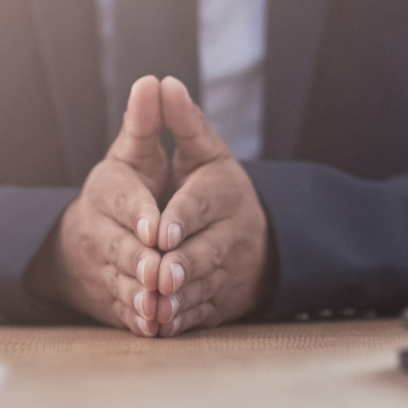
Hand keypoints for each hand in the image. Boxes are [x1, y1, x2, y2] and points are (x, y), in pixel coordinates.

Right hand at [34, 77, 172, 336]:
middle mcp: (97, 229)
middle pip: (119, 247)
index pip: (121, 200)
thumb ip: (147, 123)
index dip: (140, 215)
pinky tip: (152, 327)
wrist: (85, 240)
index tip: (157, 228)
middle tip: (160, 273)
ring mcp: (99, 266)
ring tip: (158, 305)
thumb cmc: (125, 189)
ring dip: (138, 296)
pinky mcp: (106, 297)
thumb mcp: (133, 153)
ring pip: (119, 282)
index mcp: (106, 190)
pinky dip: (136, 320)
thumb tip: (154, 80)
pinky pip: (120, 310)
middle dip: (139, 262)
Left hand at [153, 76, 271, 336]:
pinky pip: (203, 312)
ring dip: (180, 298)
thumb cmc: (212, 187)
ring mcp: (231, 269)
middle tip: (160, 275)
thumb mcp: (201, 151)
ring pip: (204, 285)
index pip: (202, 203)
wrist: (251, 237)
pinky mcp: (223, 300)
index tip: (158, 232)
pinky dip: (182, 321)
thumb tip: (159, 82)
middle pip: (207, 250)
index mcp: (225, 190)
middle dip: (183, 265)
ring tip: (156, 305)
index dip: (180, 218)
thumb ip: (179, 121)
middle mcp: (235, 231)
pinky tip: (160, 325)